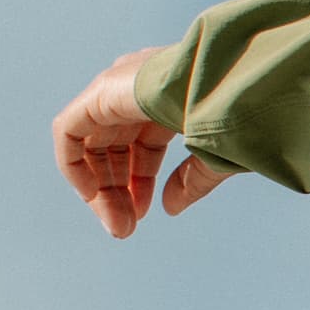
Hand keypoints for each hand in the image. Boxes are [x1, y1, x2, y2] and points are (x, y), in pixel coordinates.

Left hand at [51, 50, 227, 237]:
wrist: (237, 82)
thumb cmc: (240, 112)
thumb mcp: (215, 155)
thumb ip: (190, 180)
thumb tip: (170, 208)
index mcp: (168, 98)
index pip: (141, 144)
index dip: (140, 182)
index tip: (144, 214)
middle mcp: (138, 89)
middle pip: (114, 148)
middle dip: (117, 191)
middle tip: (124, 228)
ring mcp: (118, 87)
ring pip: (91, 144)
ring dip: (100, 187)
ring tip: (116, 223)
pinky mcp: (100, 92)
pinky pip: (69, 131)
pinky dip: (74, 165)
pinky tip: (92, 195)